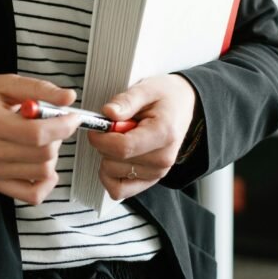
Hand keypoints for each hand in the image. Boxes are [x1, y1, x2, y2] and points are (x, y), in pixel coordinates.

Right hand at [0, 74, 81, 204]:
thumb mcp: (5, 82)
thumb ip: (39, 89)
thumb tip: (69, 98)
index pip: (36, 134)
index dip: (62, 125)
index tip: (72, 116)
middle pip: (41, 155)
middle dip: (57, 136)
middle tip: (52, 121)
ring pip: (41, 173)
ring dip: (51, 154)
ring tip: (41, 137)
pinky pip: (31, 195)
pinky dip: (45, 182)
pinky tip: (42, 164)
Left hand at [86, 74, 196, 199]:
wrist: (182, 105)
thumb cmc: (165, 97)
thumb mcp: (146, 89)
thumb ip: (126, 100)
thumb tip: (108, 112)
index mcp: (163, 134)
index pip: (122, 148)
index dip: (101, 138)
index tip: (96, 128)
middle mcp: (162, 159)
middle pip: (114, 163)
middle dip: (104, 144)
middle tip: (114, 128)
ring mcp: (157, 173)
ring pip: (113, 176)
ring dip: (107, 157)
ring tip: (120, 138)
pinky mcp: (149, 180)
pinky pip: (119, 189)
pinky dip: (110, 175)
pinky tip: (116, 156)